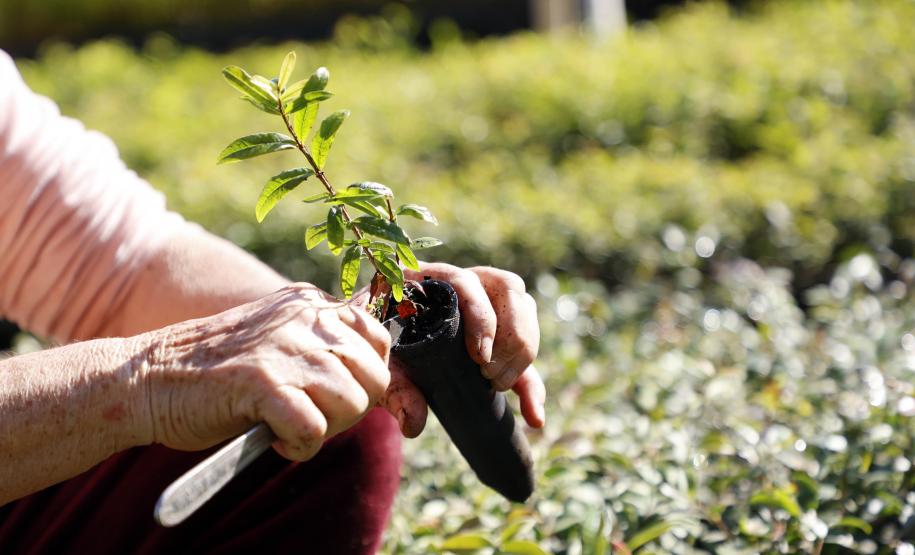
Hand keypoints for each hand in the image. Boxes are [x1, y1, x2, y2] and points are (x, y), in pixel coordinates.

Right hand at [141, 283, 390, 460]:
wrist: (147, 378)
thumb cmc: (218, 370)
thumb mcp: (280, 340)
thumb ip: (325, 345)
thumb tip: (378, 368)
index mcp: (311, 304)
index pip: (379, 340)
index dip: (367, 379)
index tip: (337, 398)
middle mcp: (305, 318)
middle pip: (374, 378)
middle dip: (350, 410)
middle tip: (309, 416)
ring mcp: (285, 348)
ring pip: (352, 403)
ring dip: (325, 429)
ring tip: (287, 424)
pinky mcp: (263, 383)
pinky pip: (314, 429)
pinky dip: (298, 447)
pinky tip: (274, 439)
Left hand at [379, 263, 545, 437]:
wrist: (371, 356)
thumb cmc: (373, 349)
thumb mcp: (380, 367)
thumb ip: (394, 389)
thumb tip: (414, 424)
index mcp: (430, 279)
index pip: (467, 281)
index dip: (481, 314)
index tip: (480, 354)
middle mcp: (465, 285)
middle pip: (508, 291)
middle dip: (509, 335)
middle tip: (488, 373)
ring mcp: (487, 307)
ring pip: (525, 314)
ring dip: (522, 353)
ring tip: (497, 386)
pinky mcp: (499, 339)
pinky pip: (525, 356)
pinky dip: (532, 388)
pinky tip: (534, 418)